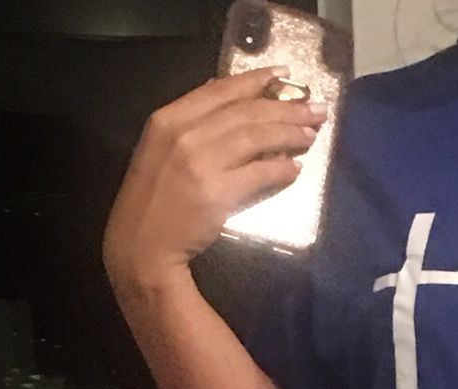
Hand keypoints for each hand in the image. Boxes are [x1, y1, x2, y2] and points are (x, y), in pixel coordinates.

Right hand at [103, 66, 327, 296]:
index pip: (221, 90)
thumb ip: (191, 119)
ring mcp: (201, 163)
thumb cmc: (155, 200)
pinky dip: (282, 170)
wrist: (142, 245)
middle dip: (285, 108)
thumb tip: (222, 89)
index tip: (284, 74)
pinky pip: (260, 173)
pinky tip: (296, 169)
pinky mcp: (217, 193)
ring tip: (311, 135)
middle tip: (315, 109)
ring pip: (256, 137)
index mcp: (169, 118)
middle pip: (246, 112)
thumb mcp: (162, 147)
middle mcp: (185, 134)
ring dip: (289, 134)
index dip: (257, 80)